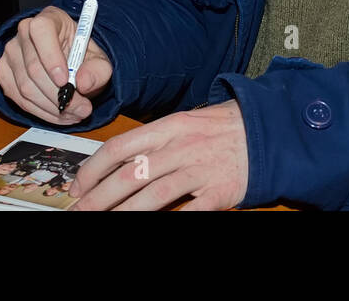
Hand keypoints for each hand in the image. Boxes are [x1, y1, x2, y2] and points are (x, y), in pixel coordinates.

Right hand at [0, 5, 112, 125]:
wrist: (69, 60)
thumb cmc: (81, 55)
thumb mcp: (99, 60)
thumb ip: (97, 70)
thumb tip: (83, 83)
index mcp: (50, 19)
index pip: (42, 31)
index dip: (51, 57)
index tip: (66, 81)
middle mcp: (24, 31)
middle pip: (34, 68)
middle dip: (59, 95)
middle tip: (81, 109)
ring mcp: (10, 52)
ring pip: (25, 87)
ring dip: (51, 107)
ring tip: (73, 114)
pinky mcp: (3, 71)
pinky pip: (18, 98)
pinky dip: (39, 111)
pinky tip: (57, 114)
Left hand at [68, 100, 248, 210]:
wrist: (270, 128)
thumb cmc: (227, 125)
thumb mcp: (188, 121)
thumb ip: (157, 139)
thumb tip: (121, 159)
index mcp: (170, 127)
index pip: (121, 147)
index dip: (94, 168)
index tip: (78, 185)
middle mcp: (181, 147)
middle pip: (130, 175)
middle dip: (98, 197)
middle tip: (79, 211)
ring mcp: (200, 170)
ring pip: (153, 195)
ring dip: (123, 213)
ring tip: (103, 222)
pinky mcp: (219, 191)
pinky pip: (191, 212)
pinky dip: (172, 221)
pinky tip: (151, 228)